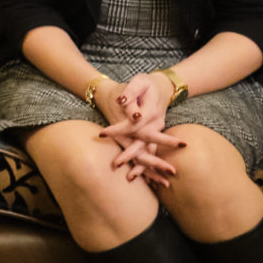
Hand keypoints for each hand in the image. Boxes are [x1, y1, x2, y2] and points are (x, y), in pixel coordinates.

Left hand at [101, 73, 184, 187]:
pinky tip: (147, 180)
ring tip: (130, 178)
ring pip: (150, 151)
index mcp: (150, 111)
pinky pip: (152, 152)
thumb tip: (122, 101)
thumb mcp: (138, 82)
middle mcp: (156, 123)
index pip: (132, 123)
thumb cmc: (146, 83)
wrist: (160, 87)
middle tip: (116, 164)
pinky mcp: (156, 136)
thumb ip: (130, 92)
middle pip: (143, 141)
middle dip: (130, 154)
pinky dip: (150, 166)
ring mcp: (158, 131)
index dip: (117, 129)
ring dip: (143, 165)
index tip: (102, 133)